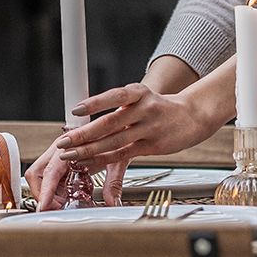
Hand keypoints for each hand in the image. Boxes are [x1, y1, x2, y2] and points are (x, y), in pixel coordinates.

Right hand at [25, 145, 128, 209]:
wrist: (120, 122)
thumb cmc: (117, 135)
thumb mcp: (118, 160)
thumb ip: (114, 182)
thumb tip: (112, 202)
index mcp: (70, 145)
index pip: (50, 171)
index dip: (46, 191)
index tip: (45, 206)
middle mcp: (60, 149)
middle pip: (36, 174)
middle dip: (42, 194)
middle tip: (57, 208)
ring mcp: (59, 154)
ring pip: (41, 177)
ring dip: (49, 193)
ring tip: (64, 205)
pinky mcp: (62, 160)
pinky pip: (51, 178)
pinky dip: (56, 191)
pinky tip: (68, 197)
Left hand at [54, 82, 224, 174]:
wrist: (192, 115)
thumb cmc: (159, 107)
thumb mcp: (141, 98)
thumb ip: (118, 108)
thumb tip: (85, 120)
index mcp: (139, 92)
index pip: (114, 96)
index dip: (95, 103)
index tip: (75, 110)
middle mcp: (144, 108)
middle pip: (110, 123)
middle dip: (84, 134)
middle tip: (64, 142)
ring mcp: (149, 128)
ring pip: (115, 142)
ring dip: (90, 150)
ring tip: (70, 156)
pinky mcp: (153, 146)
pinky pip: (123, 155)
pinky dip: (104, 161)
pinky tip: (89, 164)